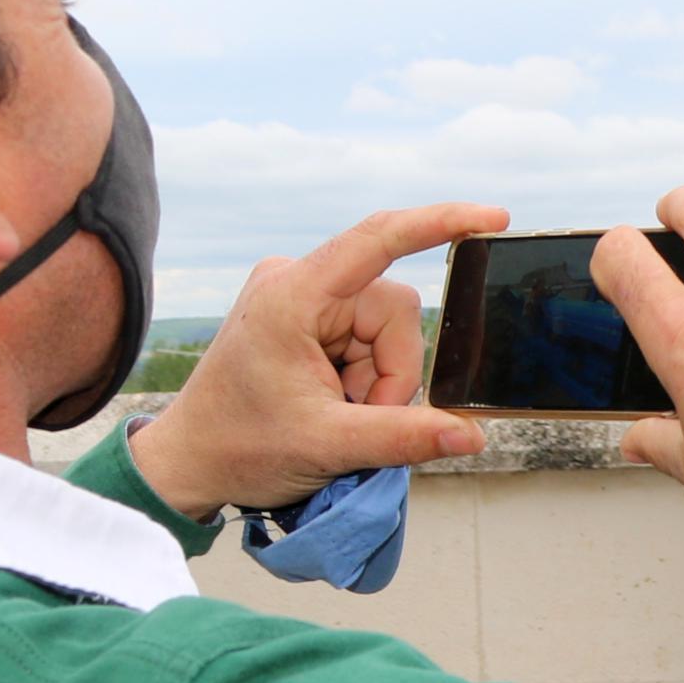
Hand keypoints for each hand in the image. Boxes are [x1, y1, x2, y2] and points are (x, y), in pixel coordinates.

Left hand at [130, 203, 506, 516]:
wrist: (190, 464)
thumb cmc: (239, 449)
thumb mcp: (329, 446)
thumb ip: (405, 437)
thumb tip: (470, 436)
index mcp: (292, 295)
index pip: (378, 239)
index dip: (440, 224)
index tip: (493, 218)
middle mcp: (297, 281)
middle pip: (395, 311)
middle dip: (391, 374)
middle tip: (356, 418)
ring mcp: (302, 297)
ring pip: (388, 331)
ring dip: (378, 382)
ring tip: (337, 414)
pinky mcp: (307, 317)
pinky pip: (369, 340)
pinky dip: (365, 380)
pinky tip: (333, 403)